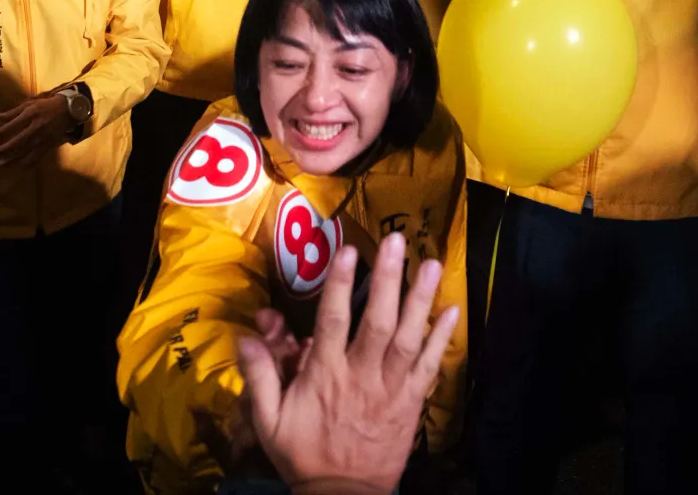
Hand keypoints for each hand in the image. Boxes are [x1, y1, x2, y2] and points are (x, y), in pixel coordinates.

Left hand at [0, 91, 73, 167]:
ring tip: (2, 163)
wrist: (67, 111)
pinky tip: (19, 166)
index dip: (1, 131)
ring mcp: (43, 138)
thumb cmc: (45, 106)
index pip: (12, 125)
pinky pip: (37, 157)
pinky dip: (27, 163)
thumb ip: (14, 112)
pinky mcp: (49, 145)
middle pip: (18, 141)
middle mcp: (37, 127)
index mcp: (31, 114)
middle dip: (5, 148)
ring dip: (13, 158)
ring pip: (26, 152)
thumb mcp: (30, 104)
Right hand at [236, 232, 457, 494]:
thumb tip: (245, 336)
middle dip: (389, 280)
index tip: (349, 251)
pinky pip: (430, 366)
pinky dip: (442, 339)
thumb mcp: (268, 421)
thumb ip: (259, 377)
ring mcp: (391, 388)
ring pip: (409, 338)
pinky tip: (453, 310)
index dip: (341, 284)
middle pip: (378, 321)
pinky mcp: (411, 402)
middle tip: (398, 242)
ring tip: (432, 265)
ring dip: (420, 300)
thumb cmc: (303, 455)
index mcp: (325, 375)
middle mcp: (361, 375)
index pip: (333, 321)